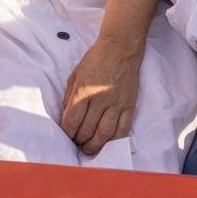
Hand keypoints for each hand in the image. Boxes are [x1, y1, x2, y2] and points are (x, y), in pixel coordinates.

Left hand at [59, 33, 141, 155]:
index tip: (66, 136)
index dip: (67, 133)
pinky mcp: (129, 106)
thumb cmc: (95, 60)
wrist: (121, 49)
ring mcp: (116, 103)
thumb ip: (70, 97)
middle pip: (87, 130)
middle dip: (79, 141)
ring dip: (95, 145)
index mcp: (83, 91)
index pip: (72, 121)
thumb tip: (67, 119)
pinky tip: (107, 143)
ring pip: (104, 134)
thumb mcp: (75, 75)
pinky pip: (123, 129)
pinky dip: (113, 140)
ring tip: (89, 148)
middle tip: (77, 143)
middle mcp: (100, 99)